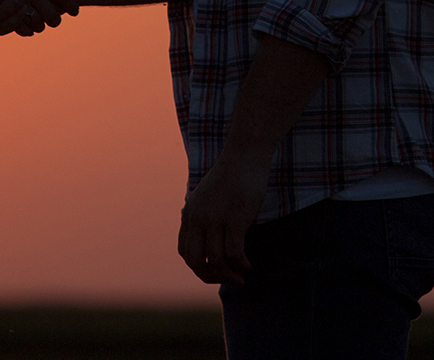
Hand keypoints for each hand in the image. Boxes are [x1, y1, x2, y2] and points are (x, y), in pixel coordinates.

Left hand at [177, 148, 270, 285]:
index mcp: (190, 213)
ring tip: (241, 277)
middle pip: (195, 261)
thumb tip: (210, 239)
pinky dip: (241, 265)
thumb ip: (204, 215)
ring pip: (216, 260)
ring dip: (229, 275)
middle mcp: (198, 218)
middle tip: (227, 280)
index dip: (198, 268)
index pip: (185, 251)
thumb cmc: (232, 175)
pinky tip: (249, 266)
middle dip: (210, 276)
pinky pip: (235, 253)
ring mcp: (215, 218)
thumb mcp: (208, 196)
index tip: (215, 271)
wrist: (245, 153)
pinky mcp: (234, 218)